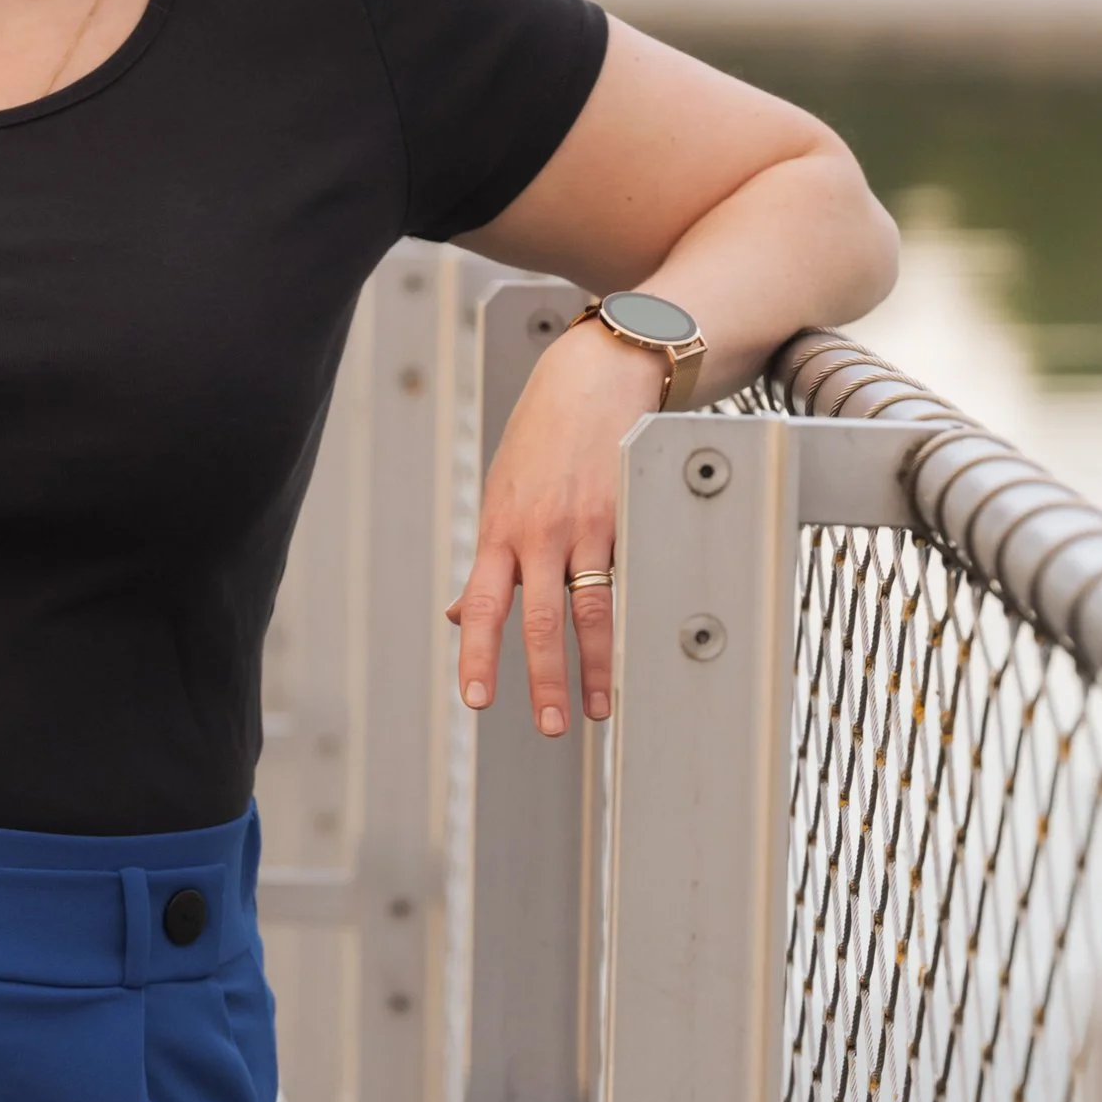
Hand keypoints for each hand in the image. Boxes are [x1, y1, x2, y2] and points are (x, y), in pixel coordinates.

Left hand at [446, 320, 668, 734]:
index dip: (479, 656)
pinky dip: (633, 619)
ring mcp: (589, 525)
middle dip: (544, 679)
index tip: (478, 701)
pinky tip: (641, 652)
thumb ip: (489, 560)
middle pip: (539, 620)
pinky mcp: (631, 514)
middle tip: (552, 724)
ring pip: (593, 609)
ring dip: (598, 666)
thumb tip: (460, 615)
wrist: (596, 377)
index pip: (484, 606)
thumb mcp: (501, 494)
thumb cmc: (544, 437)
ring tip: (601, 706)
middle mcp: (540, 531)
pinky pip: (630, 577)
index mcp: (500, 530)